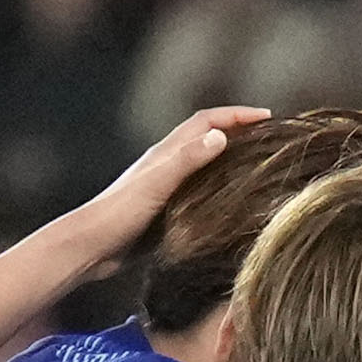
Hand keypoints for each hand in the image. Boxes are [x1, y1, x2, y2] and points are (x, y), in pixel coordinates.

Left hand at [89, 105, 266, 237]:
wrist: (92, 246)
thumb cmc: (120, 214)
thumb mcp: (157, 184)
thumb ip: (187, 160)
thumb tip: (221, 136)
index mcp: (166, 153)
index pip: (207, 122)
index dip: (237, 115)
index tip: (267, 116)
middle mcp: (167, 164)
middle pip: (207, 137)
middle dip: (239, 130)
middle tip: (270, 136)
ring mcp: (167, 187)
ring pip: (205, 163)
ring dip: (231, 157)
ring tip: (260, 164)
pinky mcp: (167, 209)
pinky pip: (202, 188)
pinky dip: (221, 184)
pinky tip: (233, 201)